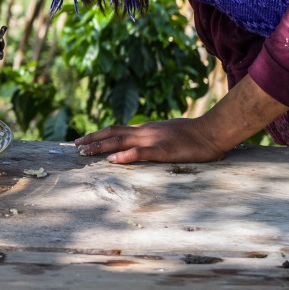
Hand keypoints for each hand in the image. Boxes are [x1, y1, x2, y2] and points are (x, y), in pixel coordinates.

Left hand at [74, 118, 229, 164]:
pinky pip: (141, 152)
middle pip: (114, 133)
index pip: (118, 130)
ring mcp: (154, 140)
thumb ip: (155, 139)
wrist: (212, 131)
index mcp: (147, 129)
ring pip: (121, 141)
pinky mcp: (163, 150)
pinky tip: (113, 159)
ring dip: (101, 146)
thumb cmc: (195, 136)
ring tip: (85, 152)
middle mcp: (146, 132)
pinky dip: (125, 155)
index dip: (100, 134)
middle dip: (93, 139)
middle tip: (75, 146)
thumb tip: (143, 146)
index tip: (85, 139)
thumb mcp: (170, 135)